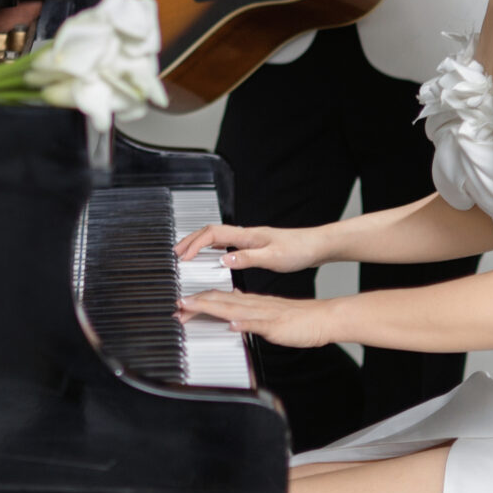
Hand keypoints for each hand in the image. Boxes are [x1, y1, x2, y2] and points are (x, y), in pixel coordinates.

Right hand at [177, 220, 326, 274]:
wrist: (317, 245)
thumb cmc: (299, 250)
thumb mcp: (273, 258)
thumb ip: (247, 259)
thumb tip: (223, 260)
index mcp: (248, 236)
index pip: (212, 235)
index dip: (194, 244)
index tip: (182, 257)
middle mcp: (246, 234)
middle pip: (210, 231)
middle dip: (190, 240)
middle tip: (176, 253)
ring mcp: (250, 238)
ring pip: (217, 236)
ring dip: (199, 243)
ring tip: (187, 254)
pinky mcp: (255, 244)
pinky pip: (226, 242)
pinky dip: (212, 248)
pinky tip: (212, 257)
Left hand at [181, 288, 344, 348]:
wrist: (322, 319)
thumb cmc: (297, 320)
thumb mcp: (267, 312)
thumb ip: (248, 309)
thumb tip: (230, 307)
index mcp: (251, 303)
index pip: (220, 298)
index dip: (199, 301)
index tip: (181, 305)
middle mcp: (254, 305)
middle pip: (220, 301)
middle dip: (196, 304)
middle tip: (176, 306)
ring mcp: (264, 314)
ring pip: (233, 308)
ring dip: (211, 307)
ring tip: (192, 306)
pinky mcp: (276, 325)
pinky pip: (258, 324)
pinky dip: (243, 323)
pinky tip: (231, 324)